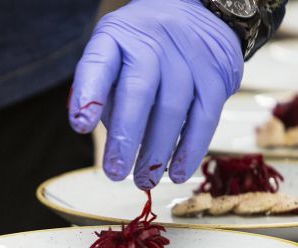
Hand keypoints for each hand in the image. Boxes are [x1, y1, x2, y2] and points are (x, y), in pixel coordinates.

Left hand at [69, 0, 243, 188]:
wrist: (202, 12)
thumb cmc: (146, 48)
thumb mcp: (115, 55)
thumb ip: (103, 92)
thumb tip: (95, 130)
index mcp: (118, 37)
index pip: (99, 62)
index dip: (90, 93)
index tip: (81, 124)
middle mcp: (153, 43)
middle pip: (138, 91)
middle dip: (126, 137)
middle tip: (115, 172)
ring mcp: (188, 59)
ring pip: (172, 110)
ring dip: (156, 152)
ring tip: (143, 180)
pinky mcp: (216, 77)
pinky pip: (204, 119)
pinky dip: (190, 150)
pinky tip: (176, 173)